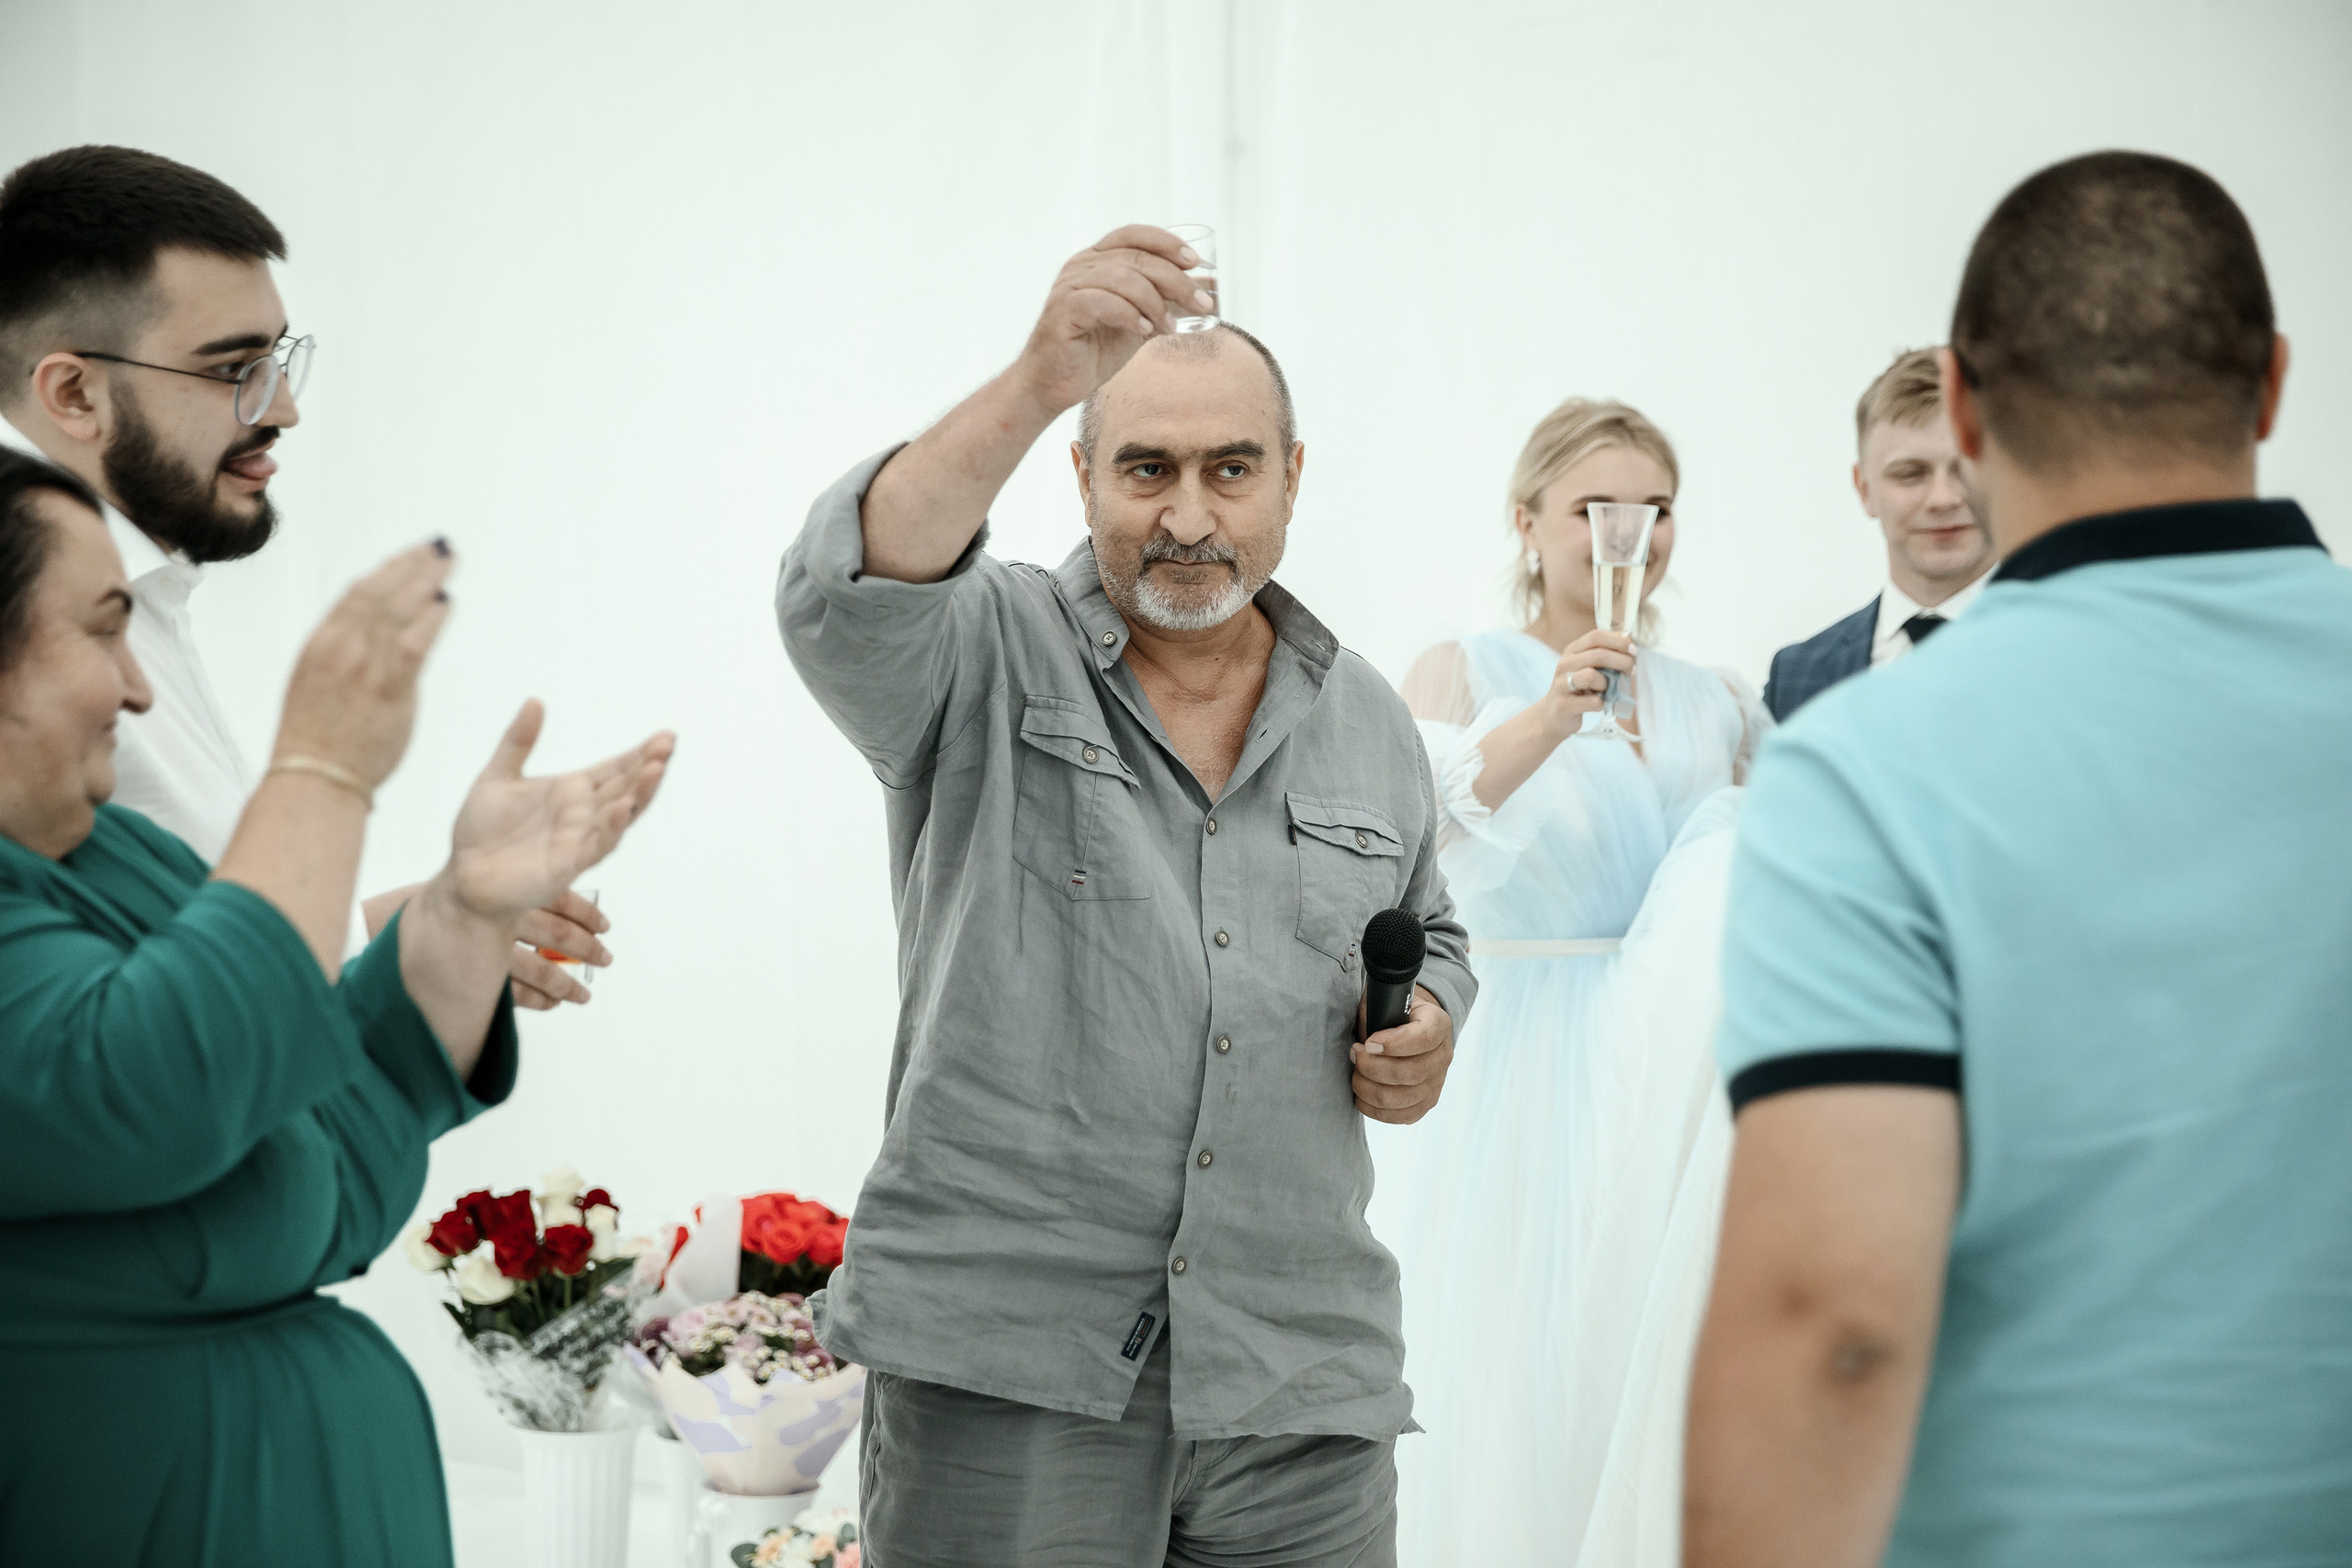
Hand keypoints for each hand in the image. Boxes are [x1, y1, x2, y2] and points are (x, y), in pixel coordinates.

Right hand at [273, 540, 453, 787]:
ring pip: (400, 608)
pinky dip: (433, 617)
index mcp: (319, 643)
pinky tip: (447, 601)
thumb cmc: (316, 740)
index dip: (385, 570)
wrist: (317, 777)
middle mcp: (341, 646)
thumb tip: (376, 635)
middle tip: (437, 547)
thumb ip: (344, 654)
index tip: (405, 556)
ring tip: (448, 560)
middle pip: (381, 591)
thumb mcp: (315, 683)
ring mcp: (366, 664)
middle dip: (411, 564)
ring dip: (427, 579)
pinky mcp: (391, 686)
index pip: (356, 594)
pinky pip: (417, 641)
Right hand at [365, 882, 610, 1007]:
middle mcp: (501, 918)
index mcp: (505, 891)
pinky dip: (539, 1000)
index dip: (586, 913)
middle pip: (559, 935)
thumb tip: (555, 900)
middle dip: (587, 949)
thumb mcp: (478, 887)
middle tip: (605, 959)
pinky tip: (552, 1004)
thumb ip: (511, 893)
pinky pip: (516, 995)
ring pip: (541, 969)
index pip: (559, 898)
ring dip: (567, 983)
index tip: (605, 925)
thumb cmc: (434, 906)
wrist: (380, 926)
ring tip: (583, 994)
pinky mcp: (475, 979)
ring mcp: (488, 951)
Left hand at [441, 700, 673, 928]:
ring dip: (641, 793)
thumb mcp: (497, 776)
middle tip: (667, 745)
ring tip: (656, 769)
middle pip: (626, 788)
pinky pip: (597, 845)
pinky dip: (612, 827)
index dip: (639, 753)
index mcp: (571, 792)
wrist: (463, 876)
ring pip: (621, 815)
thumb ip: (518, 740)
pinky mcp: (568, 865)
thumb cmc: (481, 833)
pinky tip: (623, 807)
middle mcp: (582, 815)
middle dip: (649, 766)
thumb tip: (535, 701)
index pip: (615, 769)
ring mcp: (579, 840)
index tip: (664, 736)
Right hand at [1009, 224, 1212, 417]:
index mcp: (1097, 260)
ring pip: (1122, 278)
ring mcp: (1069, 286)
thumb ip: (1167, 302)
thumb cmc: (1095, 350)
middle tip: (1201, 304)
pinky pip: (1101, 302)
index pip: (1134, 234)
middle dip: (1175, 280)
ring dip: (1154, 303)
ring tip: (1168, 328)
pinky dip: (1129, 315)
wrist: (1055, 384)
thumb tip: (1210, 287)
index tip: (1195, 262)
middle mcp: (1081, 265)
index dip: (1166, 243)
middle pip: (1136, 258)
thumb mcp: (1141, 321)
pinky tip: (1144, 332)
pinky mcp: (1062, 311)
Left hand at [1351, 985, 1454, 1124]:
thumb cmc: (1389, 1013)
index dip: (1394, 1044)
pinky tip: (1361, 1093)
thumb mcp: (1386, 1001)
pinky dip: (1374, 1108)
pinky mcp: (1425, 1104)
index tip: (1368, 1042)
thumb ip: (1378, 1011)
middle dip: (1372, 1067)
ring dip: (1368, 1088)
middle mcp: (1443, 1056)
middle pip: (1410, 1073)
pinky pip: (1400, 1116)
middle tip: (1354, 1054)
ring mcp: (1437, 1083)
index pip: (1423, 1038)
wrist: (1404, 1028)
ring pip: (1402, 1098)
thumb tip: (1365, 1040)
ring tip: (1355, 1073)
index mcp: (1438, 1024)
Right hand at [1539, 629, 1636, 739]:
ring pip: (1590, 676)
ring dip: (1606, 683)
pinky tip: (1599, 703)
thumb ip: (1605, 657)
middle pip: (1598, 654)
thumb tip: (1631, 649)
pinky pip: (1592, 701)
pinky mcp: (1563, 705)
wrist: (1554, 715)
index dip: (1618, 641)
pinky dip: (1602, 703)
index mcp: (1572, 651)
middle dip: (1621, 661)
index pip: (1596, 636)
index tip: (1633, 651)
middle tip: (1631, 670)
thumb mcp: (1587, 668)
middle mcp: (1565, 664)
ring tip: (1606, 689)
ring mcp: (1561, 684)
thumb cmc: (1578, 689)